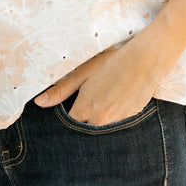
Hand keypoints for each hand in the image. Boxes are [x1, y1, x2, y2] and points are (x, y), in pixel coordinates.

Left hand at [33, 30, 175, 125]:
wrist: (146, 60)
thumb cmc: (113, 61)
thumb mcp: (83, 71)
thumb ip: (61, 90)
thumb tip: (39, 103)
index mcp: (83, 110)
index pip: (68, 122)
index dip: (69, 112)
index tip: (72, 101)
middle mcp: (99, 121)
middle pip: (85, 126)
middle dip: (85, 115)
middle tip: (92, 95)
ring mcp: (116, 122)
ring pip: (102, 124)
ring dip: (100, 114)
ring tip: (107, 92)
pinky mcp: (131, 118)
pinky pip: (117, 120)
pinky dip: (115, 111)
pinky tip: (119, 94)